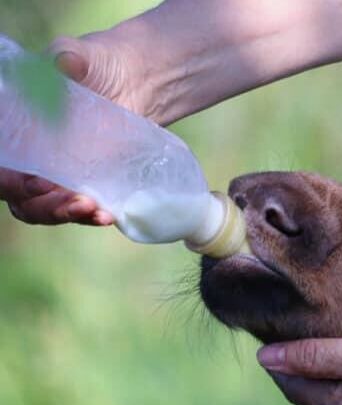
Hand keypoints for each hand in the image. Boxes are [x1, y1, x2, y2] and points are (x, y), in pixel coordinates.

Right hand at [1, 32, 151, 226]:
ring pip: (45, 207)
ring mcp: (55, 175)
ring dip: (65, 214)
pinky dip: (90, 216)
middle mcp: (26, 157)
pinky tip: (106, 214)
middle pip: (17, 195)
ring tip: (92, 209)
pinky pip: (80, 209)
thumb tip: (61, 64)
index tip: (29, 182)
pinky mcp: (86, 184)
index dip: (5, 179)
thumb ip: (64, 60)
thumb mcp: (75, 57)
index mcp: (11, 129)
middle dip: (41, 204)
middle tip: (70, 200)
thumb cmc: (92, 65)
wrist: (134, 80)